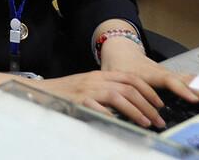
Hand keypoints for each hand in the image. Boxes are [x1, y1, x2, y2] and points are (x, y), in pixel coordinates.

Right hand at [0, 66, 167, 127]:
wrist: (39, 91)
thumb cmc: (65, 93)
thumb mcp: (88, 88)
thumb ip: (105, 92)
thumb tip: (129, 105)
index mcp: (99, 75)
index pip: (130, 78)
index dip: (148, 91)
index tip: (159, 104)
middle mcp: (95, 79)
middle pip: (128, 88)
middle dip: (148, 104)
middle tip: (158, 120)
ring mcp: (86, 89)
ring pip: (118, 96)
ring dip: (136, 111)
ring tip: (147, 123)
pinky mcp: (77, 101)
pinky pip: (98, 107)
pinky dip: (110, 115)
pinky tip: (120, 124)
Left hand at [99, 37, 198, 109]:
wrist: (120, 50)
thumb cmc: (117, 65)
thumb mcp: (115, 78)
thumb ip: (123, 92)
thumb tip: (130, 110)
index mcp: (150, 73)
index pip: (170, 81)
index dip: (182, 90)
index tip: (193, 98)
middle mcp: (163, 72)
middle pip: (187, 81)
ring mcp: (169, 73)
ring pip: (191, 80)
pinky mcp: (172, 76)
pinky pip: (189, 80)